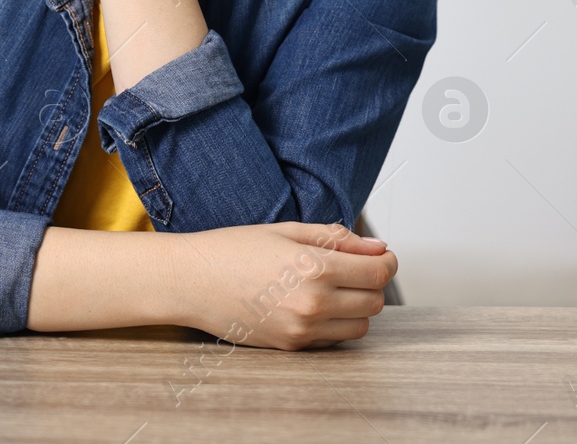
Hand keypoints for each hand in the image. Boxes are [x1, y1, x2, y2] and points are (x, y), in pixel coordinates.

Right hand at [168, 221, 396, 349]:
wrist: (190, 282)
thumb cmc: (231, 250)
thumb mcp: (284, 231)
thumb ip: (335, 237)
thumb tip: (377, 248)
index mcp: (314, 267)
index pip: (378, 272)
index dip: (386, 261)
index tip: (381, 256)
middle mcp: (313, 302)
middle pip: (375, 301)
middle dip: (372, 282)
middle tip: (354, 268)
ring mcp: (303, 328)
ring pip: (361, 326)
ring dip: (357, 307)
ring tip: (332, 288)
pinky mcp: (292, 346)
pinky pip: (334, 339)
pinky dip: (334, 323)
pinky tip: (312, 304)